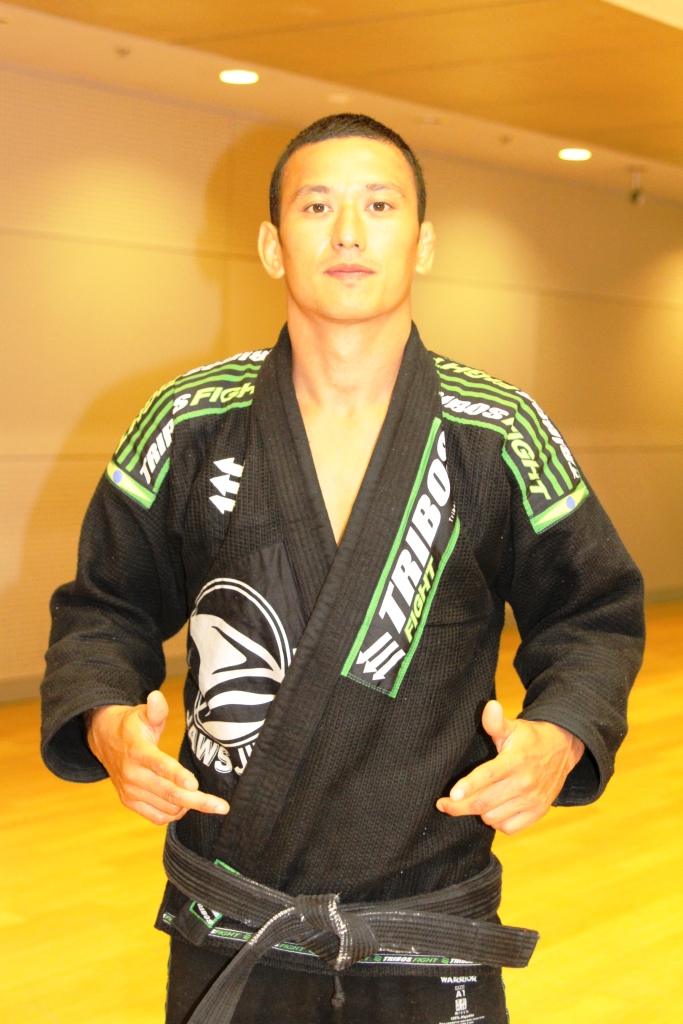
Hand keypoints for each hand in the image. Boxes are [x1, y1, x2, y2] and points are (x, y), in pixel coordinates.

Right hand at [87, 690, 229, 825]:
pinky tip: (184, 805)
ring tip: (203, 798)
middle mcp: (133, 775)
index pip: (160, 766)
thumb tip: (157, 696)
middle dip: (198, 802)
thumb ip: (155, 709)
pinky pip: (156, 817)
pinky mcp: (130, 802)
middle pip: (169, 793)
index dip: (178, 776)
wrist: (104, 741)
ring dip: (187, 806)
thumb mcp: (142, 713)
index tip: (195, 785)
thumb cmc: (131, 726)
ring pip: (166, 808)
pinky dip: (173, 814)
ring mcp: (130, 791)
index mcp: (138, 752)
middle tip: (222, 807)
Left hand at [436, 700, 584, 834]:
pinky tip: (492, 809)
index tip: (450, 795)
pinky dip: (497, 822)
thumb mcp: (513, 727)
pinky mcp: (538, 812)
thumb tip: (488, 706)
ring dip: (478, 812)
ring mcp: (532, 801)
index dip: (468, 786)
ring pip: (493, 817)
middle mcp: (524, 783)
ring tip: (471, 801)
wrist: (562, 749)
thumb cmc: (530, 738)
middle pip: (485, 802)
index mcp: (515, 761)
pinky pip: (509, 828)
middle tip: (443, 805)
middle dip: (459, 806)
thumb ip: (496, 722)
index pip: (488, 776)